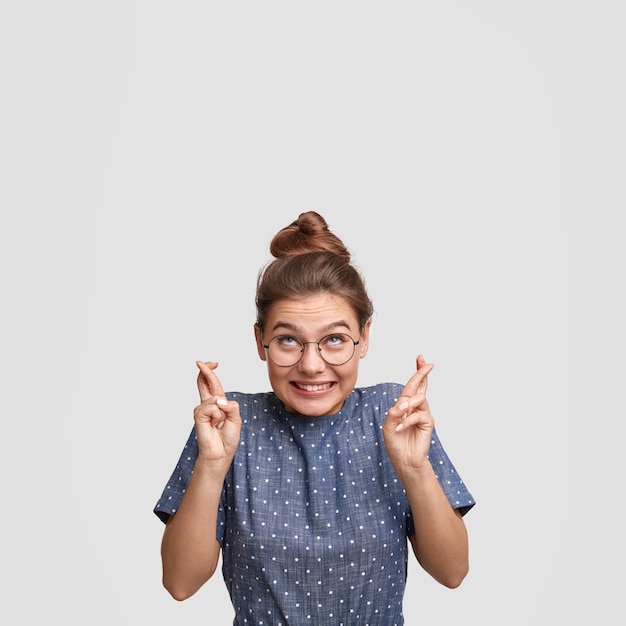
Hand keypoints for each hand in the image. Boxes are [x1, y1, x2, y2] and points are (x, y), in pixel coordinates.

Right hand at [193, 361, 241, 463]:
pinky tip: (214, 424)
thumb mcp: (236, 418)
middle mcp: (208, 404)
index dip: (211, 373)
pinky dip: (216, 415)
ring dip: (221, 411)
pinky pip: (210, 407)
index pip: (212, 384)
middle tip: (199, 362)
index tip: (212, 363)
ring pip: (214, 398)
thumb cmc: (228, 437)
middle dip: (204, 371)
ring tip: (219, 423)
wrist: (221, 452)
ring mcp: (202, 410)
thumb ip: (231, 406)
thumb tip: (219, 399)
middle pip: (203, 382)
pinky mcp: (198, 416)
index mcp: (218, 403)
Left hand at [383, 355, 434, 470]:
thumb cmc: (395, 443)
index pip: (412, 386)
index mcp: (405, 405)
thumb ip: (394, 413)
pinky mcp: (427, 423)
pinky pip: (419, 414)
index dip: (417, 372)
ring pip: (418, 399)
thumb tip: (403, 403)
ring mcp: (422, 414)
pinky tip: (401, 428)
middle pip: (420, 386)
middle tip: (428, 363)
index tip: (420, 358)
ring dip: (407, 405)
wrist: (404, 460)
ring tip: (399, 416)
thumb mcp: (388, 426)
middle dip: (422, 373)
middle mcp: (415, 407)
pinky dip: (408, 420)